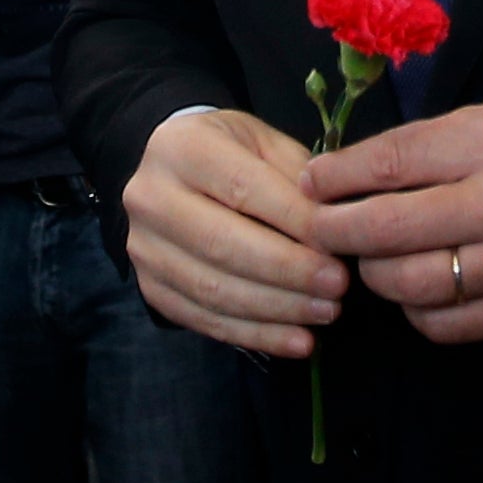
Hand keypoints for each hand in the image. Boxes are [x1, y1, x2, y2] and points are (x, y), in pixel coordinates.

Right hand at [125, 110, 345, 357]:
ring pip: (213, 289)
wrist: (171, 169)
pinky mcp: (150, 288)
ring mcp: (144, 248)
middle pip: (222, 244)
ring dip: (277, 308)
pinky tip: (297, 340)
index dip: (294, 220)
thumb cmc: (232, 152)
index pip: (242, 188)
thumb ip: (297, 177)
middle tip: (337, 286)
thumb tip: (334, 225)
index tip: (338, 243)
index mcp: (182, 148)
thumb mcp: (265, 142)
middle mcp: (151, 198)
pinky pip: (205, 319)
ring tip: (325, 312)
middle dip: (287, 270)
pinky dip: (256, 335)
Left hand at [304, 93, 482, 344]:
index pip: (391, 163)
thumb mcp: (482, 118)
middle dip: (337, 229)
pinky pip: (441, 323)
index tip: (311, 182)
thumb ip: (418, 147)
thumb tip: (336, 177)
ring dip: (374, 273)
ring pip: (409, 284)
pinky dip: (414, 308)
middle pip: (389, 227)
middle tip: (318, 227)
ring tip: (369, 257)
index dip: (338, 176)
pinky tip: (414, 285)